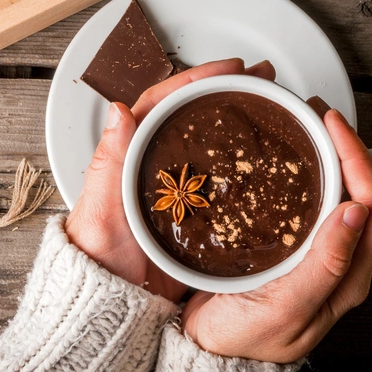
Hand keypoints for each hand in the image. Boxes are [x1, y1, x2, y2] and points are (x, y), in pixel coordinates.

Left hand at [64, 58, 276, 302]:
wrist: (115, 303)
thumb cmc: (99, 256)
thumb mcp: (101, 208)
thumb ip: (110, 161)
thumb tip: (119, 110)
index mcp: (132, 154)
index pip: (165, 103)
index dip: (197, 79)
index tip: (229, 68)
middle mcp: (158, 165)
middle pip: (194, 116)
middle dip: (228, 90)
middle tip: (262, 77)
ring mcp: (181, 188)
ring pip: (213, 143)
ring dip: (239, 120)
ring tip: (273, 104)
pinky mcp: (198, 212)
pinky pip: (224, 179)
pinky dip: (243, 163)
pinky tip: (268, 160)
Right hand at [180, 105, 371, 362]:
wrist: (208, 350)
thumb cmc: (246, 337)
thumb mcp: (289, 306)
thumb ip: (326, 264)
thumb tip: (357, 211)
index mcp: (349, 273)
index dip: (356, 156)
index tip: (330, 124)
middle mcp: (339, 259)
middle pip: (360, 190)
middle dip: (345, 146)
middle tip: (317, 114)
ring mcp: (317, 251)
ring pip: (337, 191)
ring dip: (328, 155)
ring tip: (305, 126)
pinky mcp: (293, 245)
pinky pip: (310, 200)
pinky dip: (305, 171)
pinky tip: (285, 158)